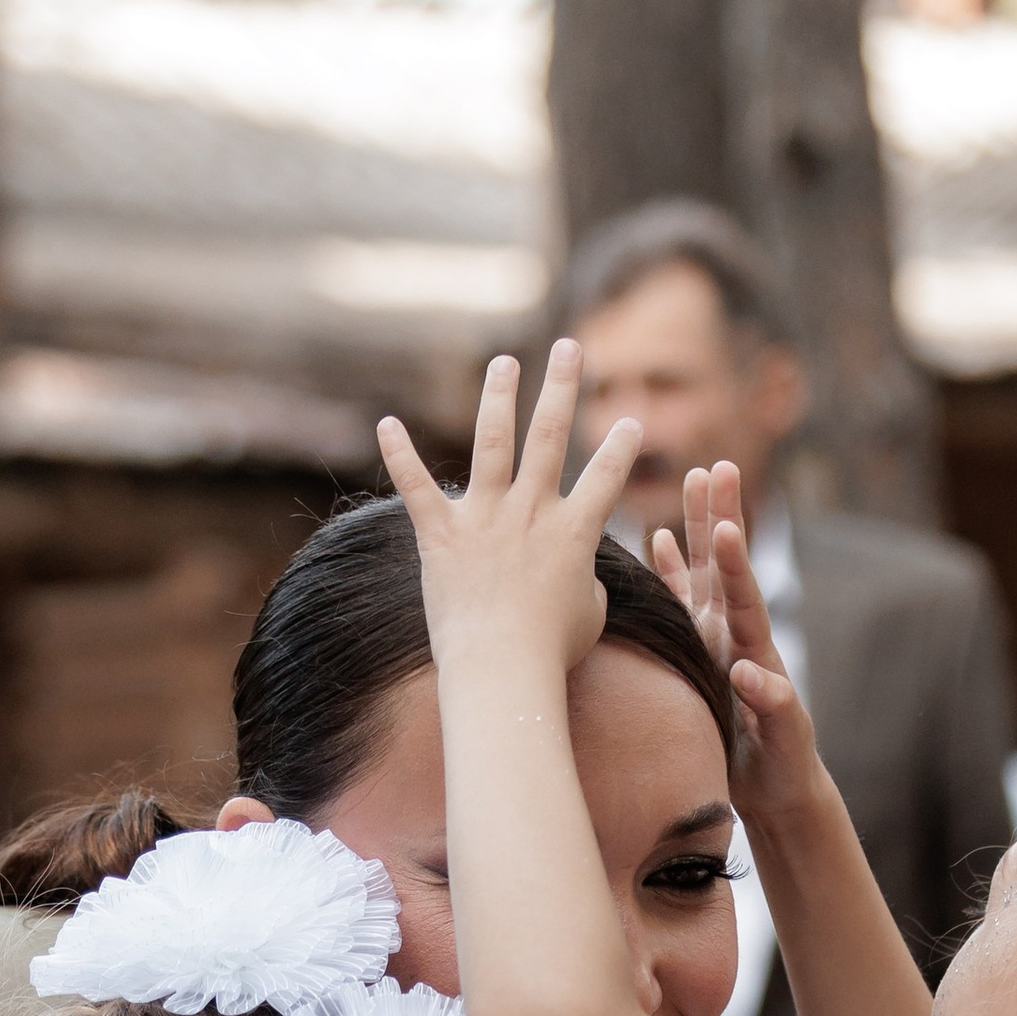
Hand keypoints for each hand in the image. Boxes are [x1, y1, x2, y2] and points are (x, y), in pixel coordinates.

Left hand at [377, 345, 639, 678]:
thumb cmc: (550, 653)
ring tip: (504, 363)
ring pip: (493, 441)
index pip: (607, 477)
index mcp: (574, 531)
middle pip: (552, 435)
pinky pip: (416, 487)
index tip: (630, 420)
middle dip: (562, 386)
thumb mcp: (590, 616)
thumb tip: (579, 576)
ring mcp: (484, 519)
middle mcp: (531, 511)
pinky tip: (386, 422)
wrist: (501, 669)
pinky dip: (399, 455)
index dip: (622, 448)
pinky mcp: (441, 536)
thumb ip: (588, 584)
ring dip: (499, 396)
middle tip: (568, 346)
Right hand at [652, 464, 826, 826]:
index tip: (730, 523)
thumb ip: (772, 706)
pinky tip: (658, 541)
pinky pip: (680, 606)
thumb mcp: (784, 741)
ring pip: (702, 575)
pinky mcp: (696, 657)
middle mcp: (734, 636)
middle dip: (721, 517)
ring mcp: (715, 641)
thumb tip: (748, 672)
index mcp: (757, 652)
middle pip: (725, 568)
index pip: (745, 599)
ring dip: (695, 528)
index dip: (736, 563)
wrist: (777, 790)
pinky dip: (671, 573)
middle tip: (717, 467)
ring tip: (693, 478)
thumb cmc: (785, 769)